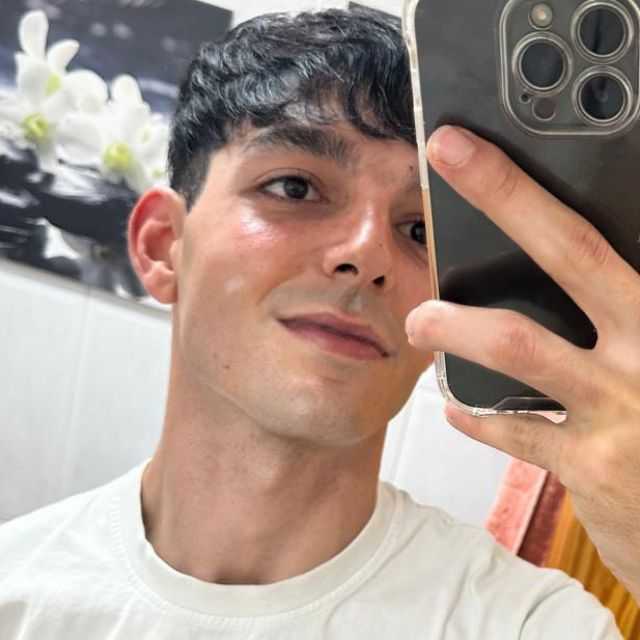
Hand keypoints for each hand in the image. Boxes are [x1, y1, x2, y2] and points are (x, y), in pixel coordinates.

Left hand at [405, 125, 639, 601]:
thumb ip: (619, 311)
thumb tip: (572, 268)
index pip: (595, 235)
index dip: (531, 187)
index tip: (475, 145)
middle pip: (571, 253)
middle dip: (505, 196)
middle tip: (447, 154)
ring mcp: (622, 409)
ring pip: (518, 345)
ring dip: (455, 325)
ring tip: (420, 320)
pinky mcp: (593, 467)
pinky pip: (515, 432)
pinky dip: (478, 418)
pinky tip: (457, 409)